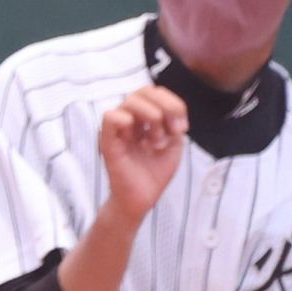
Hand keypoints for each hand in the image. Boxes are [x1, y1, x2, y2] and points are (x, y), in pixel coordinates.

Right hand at [97, 87, 188, 222]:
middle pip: (144, 91)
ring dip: (151, 116)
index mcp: (144, 119)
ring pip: (129, 100)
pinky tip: (140, 140)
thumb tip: (173, 112)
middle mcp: (130, 120)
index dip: (173, 103)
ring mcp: (118, 130)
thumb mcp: (174, 144)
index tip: (183, 127)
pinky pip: (110, 117)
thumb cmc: (154, 174)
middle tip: (174, 130)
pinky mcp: (108, 142)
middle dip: (166, 106)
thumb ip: (174, 123)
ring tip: (157, 140)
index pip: (155, 93)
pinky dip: (128, 121)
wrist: (142, 200)